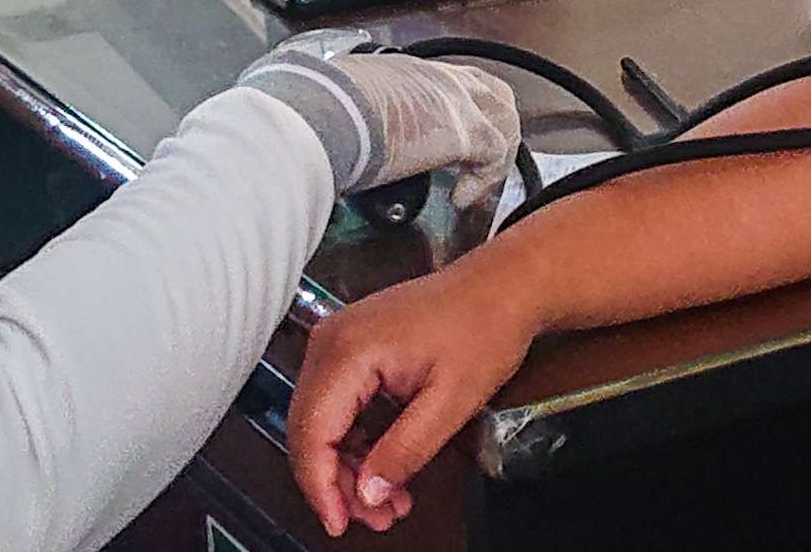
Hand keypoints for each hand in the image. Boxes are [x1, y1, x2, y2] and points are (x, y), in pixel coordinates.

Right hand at [236, 33, 522, 199]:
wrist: (317, 111)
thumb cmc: (306, 105)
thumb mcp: (316, 99)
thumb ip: (321, 110)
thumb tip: (293, 123)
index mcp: (399, 69)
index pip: (442, 81)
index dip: (451, 107)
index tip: (442, 136)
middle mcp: (432, 75)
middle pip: (487, 87)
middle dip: (491, 119)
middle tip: (479, 158)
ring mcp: (452, 98)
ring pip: (502, 114)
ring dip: (496, 149)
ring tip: (476, 183)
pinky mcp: (464, 128)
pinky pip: (495, 152)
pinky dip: (484, 179)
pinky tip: (463, 199)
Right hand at [287, 264, 543, 537]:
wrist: (501, 287)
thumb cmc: (483, 328)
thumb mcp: (451, 402)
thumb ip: (404, 451)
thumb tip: (367, 493)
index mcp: (349, 350)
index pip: (312, 433)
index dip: (321, 487)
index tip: (338, 523)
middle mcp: (332, 340)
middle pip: (309, 430)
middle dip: (337, 483)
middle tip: (375, 519)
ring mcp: (339, 340)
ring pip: (320, 422)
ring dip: (348, 467)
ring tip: (387, 502)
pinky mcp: (351, 346)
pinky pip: (337, 404)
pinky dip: (355, 441)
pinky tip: (384, 468)